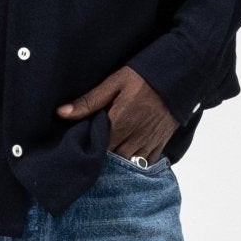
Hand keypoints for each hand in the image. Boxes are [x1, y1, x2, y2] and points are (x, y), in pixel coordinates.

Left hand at [56, 65, 177, 160]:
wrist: (179, 75)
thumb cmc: (144, 76)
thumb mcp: (114, 83)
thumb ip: (89, 102)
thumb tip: (61, 113)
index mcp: (119, 124)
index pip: (98, 149)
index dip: (89, 152)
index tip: (80, 151)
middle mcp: (134, 138)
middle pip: (113, 160)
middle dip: (102, 161)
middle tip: (91, 158)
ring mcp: (149, 143)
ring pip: (129, 165)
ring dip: (118, 165)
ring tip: (106, 164)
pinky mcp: (161, 143)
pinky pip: (146, 163)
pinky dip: (136, 166)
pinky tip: (127, 163)